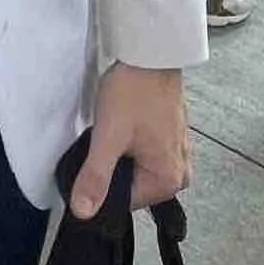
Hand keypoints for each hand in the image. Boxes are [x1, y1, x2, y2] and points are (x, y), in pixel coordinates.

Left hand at [68, 63, 190, 219]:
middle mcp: (180, 172)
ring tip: (117, 128)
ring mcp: (178, 155)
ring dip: (121, 155)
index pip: (123, 203)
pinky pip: (145, 155)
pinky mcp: (172, 138)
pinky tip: (125, 125)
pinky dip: (130, 145)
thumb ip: (95, 178)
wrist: (151, 53)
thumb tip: (83, 211)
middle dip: (113, 168)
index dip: (101, 185)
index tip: (95, 158)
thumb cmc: (134, 91)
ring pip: (137, 170)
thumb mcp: (108, 137)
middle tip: (108, 138)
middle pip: (132, 187)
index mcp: (169, 180)